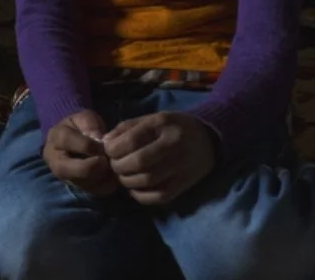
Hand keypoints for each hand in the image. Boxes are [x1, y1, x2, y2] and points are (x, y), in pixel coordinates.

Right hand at [42, 109, 118, 196]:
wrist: (75, 141)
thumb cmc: (81, 128)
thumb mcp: (84, 118)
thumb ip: (90, 125)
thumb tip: (100, 140)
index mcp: (55, 137)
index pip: (67, 141)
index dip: (88, 145)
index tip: (104, 144)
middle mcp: (55, 160)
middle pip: (66, 169)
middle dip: (92, 166)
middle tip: (107, 160)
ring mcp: (65, 176)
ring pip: (81, 183)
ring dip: (102, 177)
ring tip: (112, 167)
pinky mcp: (79, 187)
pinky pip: (93, 191)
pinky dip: (107, 185)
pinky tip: (113, 176)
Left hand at [103, 111, 217, 205]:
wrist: (209, 138)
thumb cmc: (172, 127)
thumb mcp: (151, 119)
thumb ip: (127, 128)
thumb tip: (105, 142)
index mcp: (162, 124)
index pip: (132, 140)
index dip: (114, 149)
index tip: (108, 151)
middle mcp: (173, 145)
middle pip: (139, 162)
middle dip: (119, 167)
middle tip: (114, 165)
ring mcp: (181, 166)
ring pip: (148, 181)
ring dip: (128, 182)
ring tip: (123, 176)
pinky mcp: (186, 184)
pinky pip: (160, 196)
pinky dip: (142, 196)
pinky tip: (135, 189)